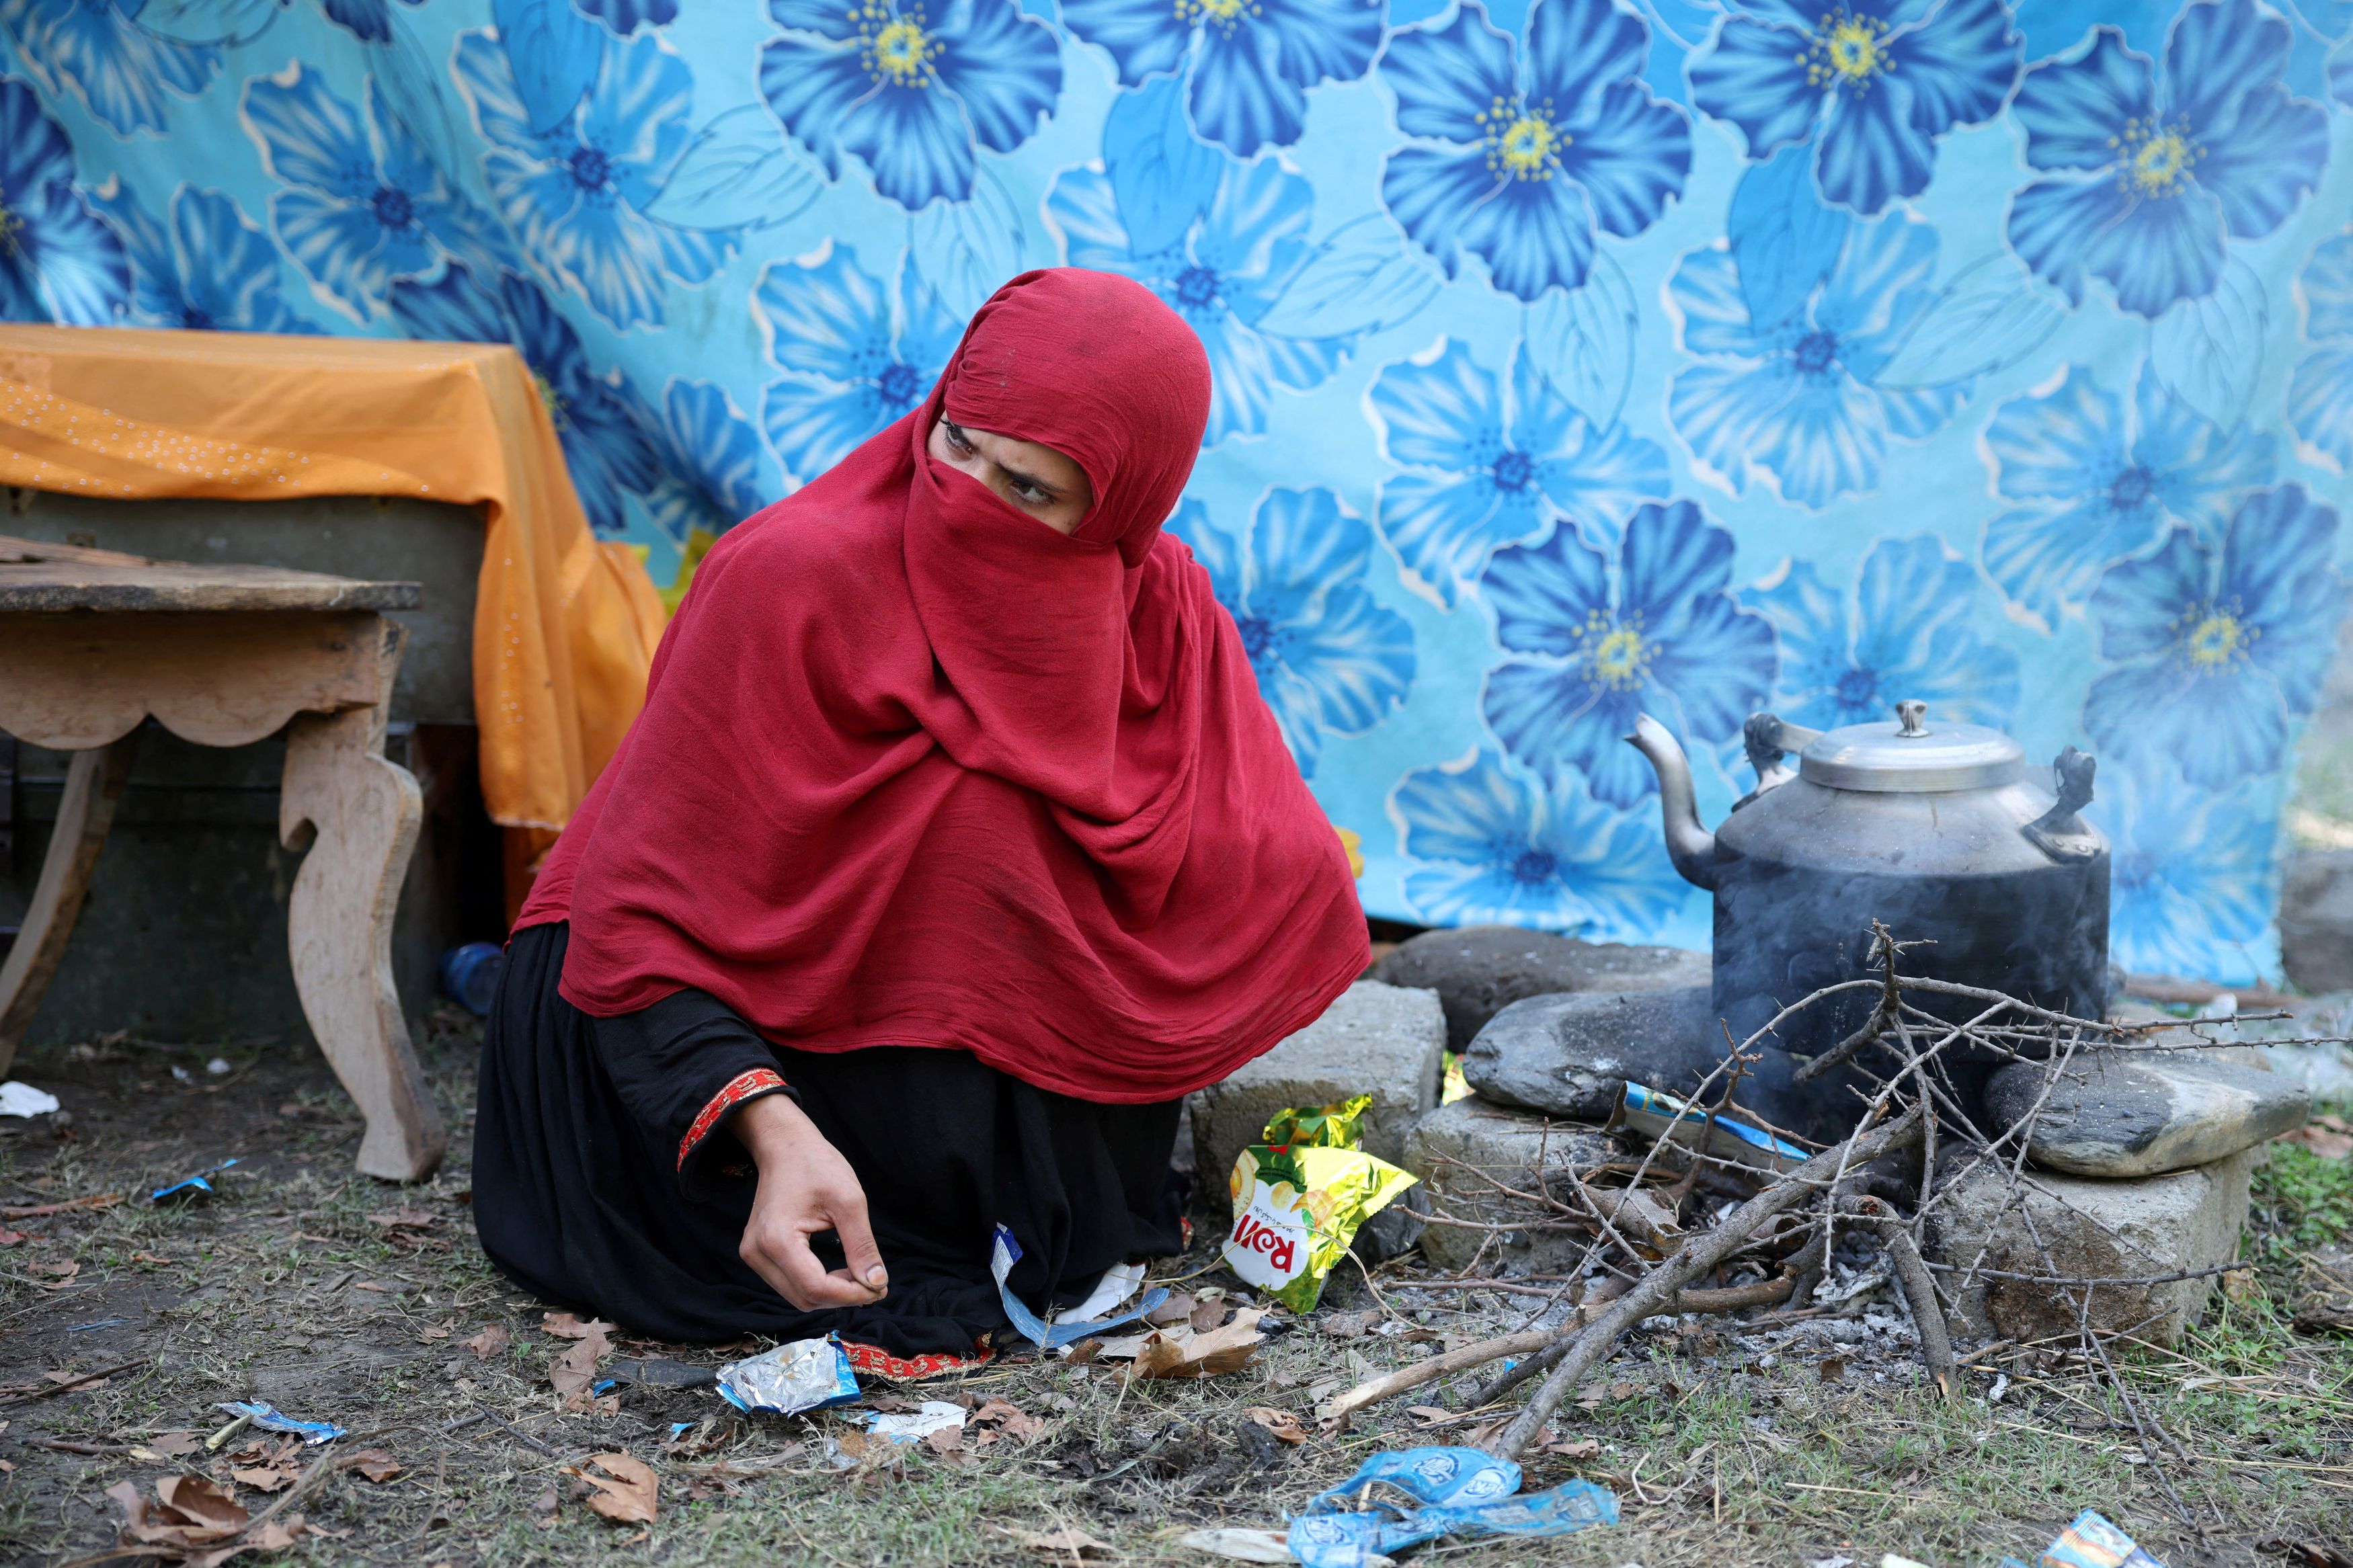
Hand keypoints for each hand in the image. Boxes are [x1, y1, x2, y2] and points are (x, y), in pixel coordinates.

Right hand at [732, 1093, 887, 1310]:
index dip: (852, 1295)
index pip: (816, 1288)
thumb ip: (862, 1246)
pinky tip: (838, 1271)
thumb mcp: (849, 1201)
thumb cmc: (817, 1164)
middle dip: (843, 1297)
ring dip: (830, 1293)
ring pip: (797, 1296)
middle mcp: (757, 1252)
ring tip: (858, 1275)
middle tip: (875, 1282)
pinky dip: (816, 1285)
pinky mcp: (757, 1253)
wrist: (784, 1146)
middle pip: (805, 1298)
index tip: (880, 1288)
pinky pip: (790, 1284)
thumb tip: (877, 1283)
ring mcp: (753, 1254)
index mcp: (777, 1239)